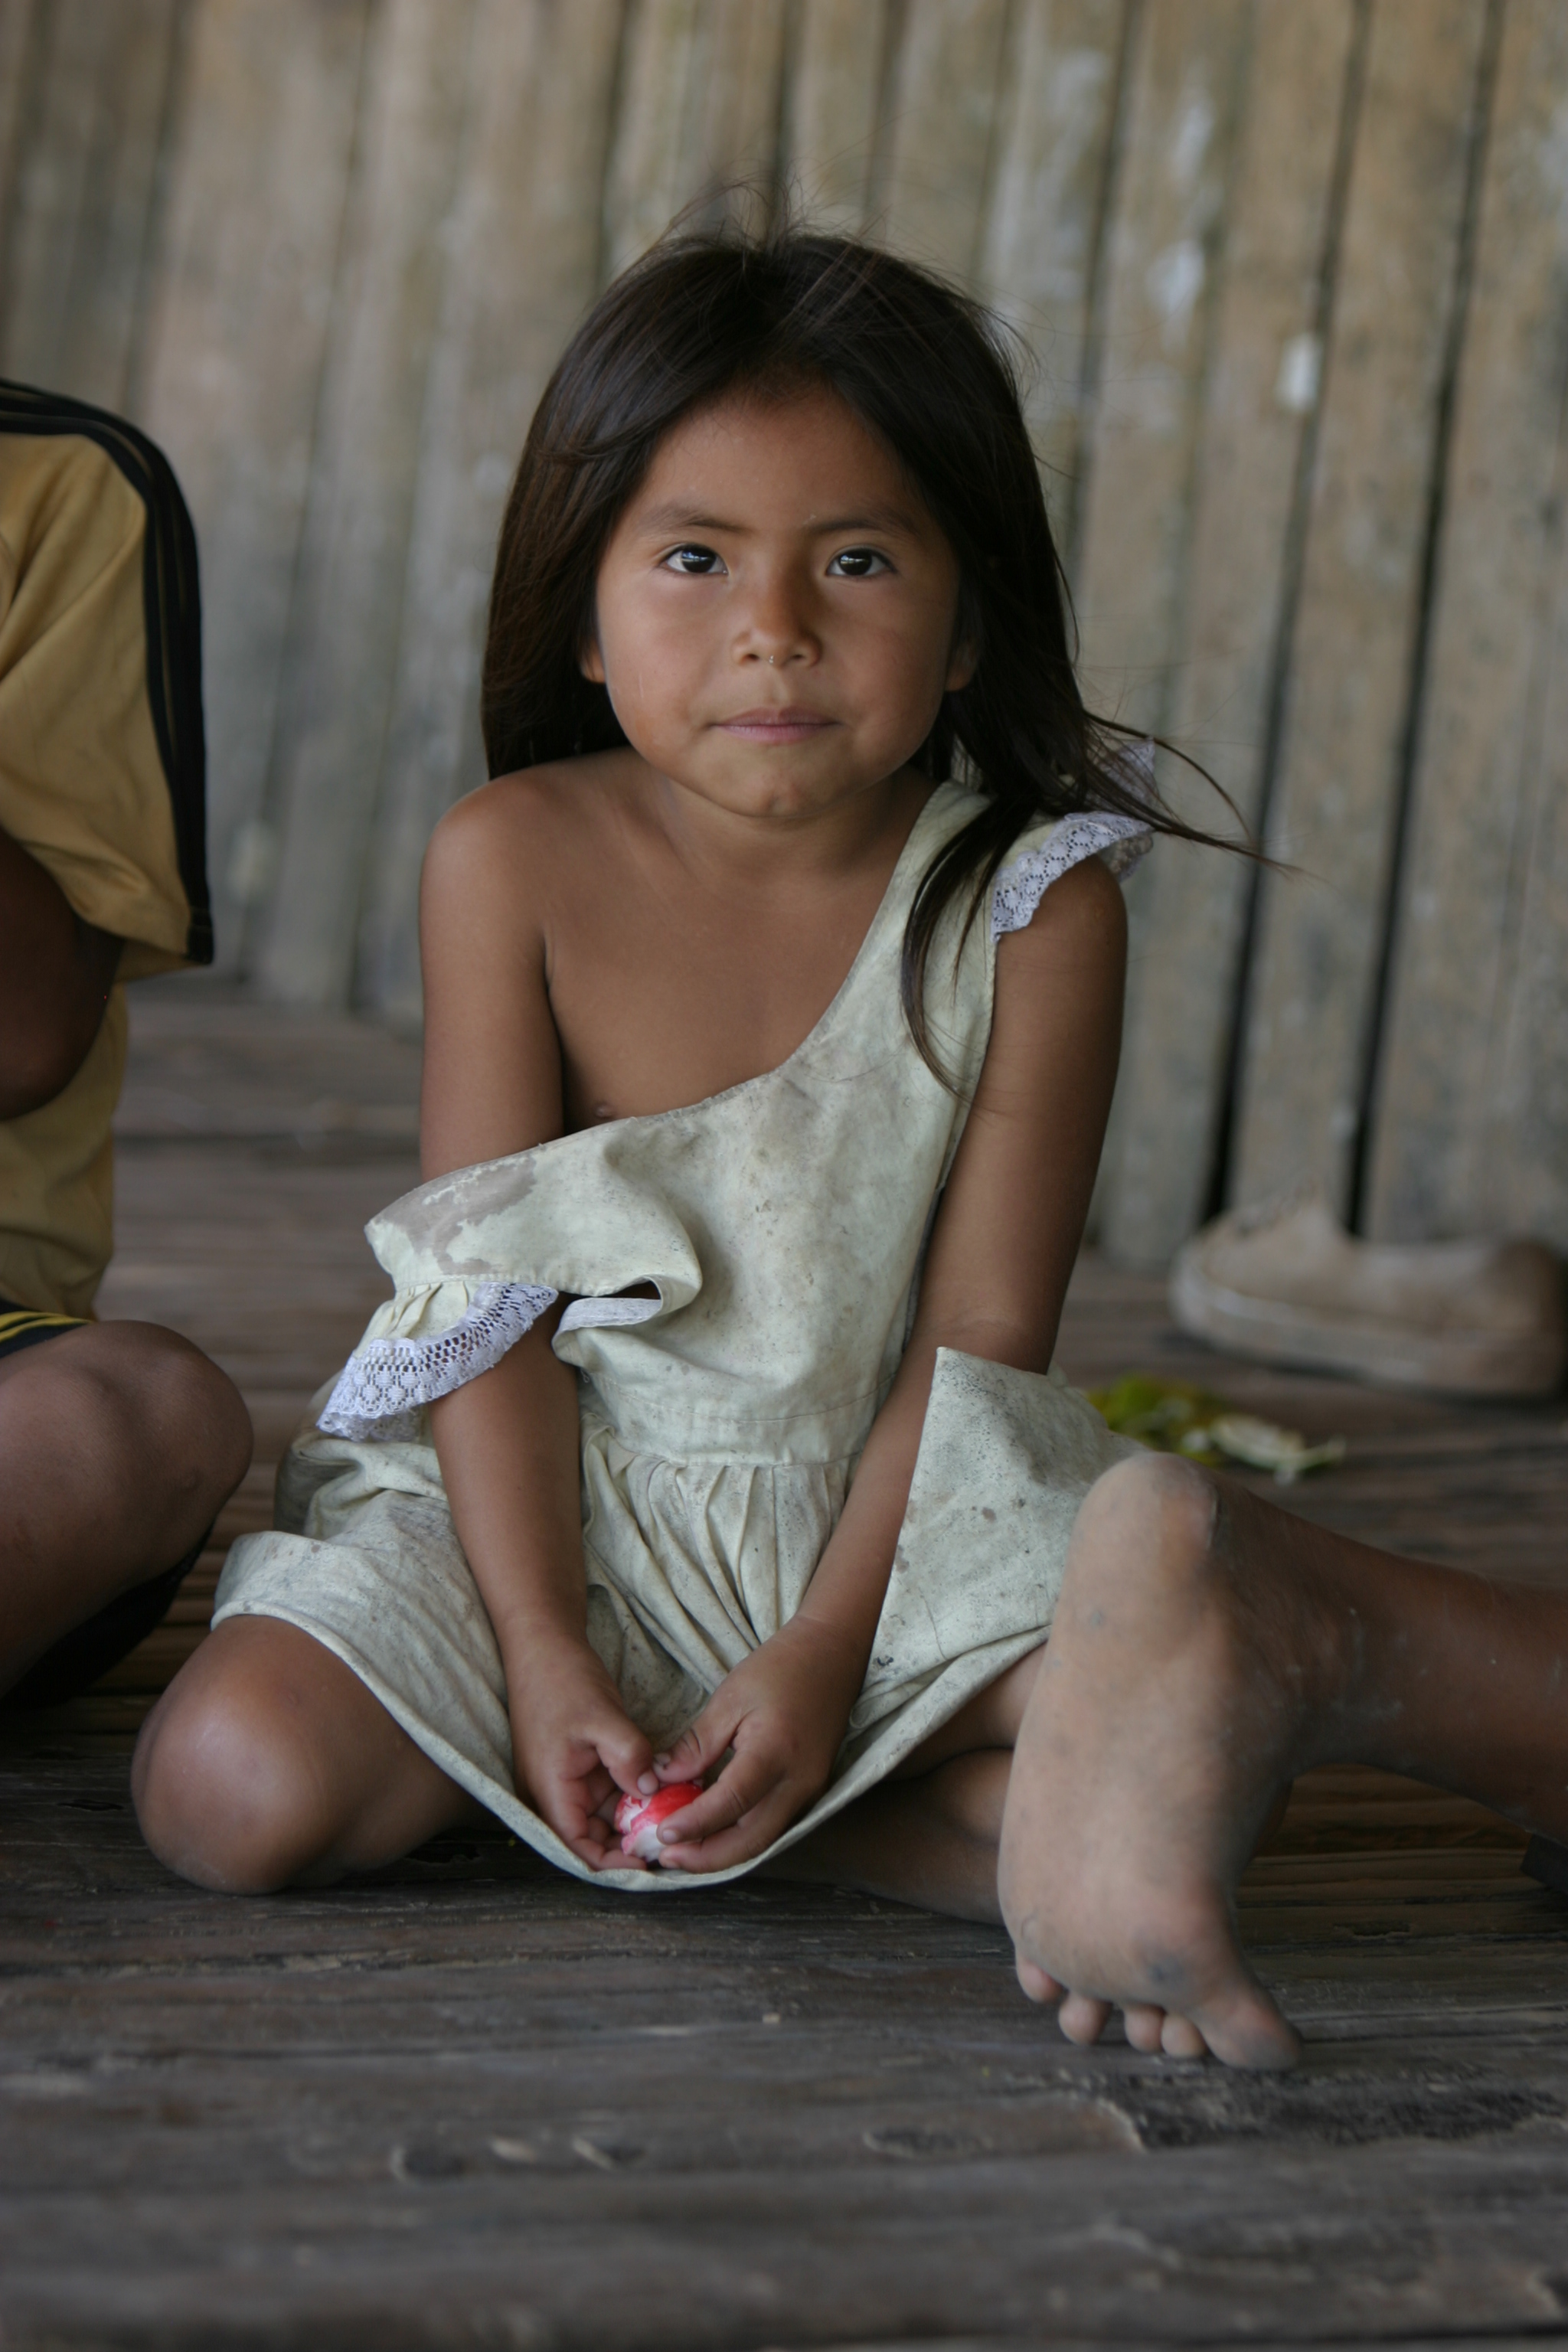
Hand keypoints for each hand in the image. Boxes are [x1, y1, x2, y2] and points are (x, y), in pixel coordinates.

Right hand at [504, 1633, 656, 1870]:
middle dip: (629, 1841)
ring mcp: (566, 1779)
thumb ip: (628, 1756)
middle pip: (592, 1837)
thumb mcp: (601, 1717)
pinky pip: (606, 1792)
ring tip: (673, 1811)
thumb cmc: (563, 1679)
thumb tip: (652, 1791)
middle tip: (672, 1835)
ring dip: (633, 1816)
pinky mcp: (577, 1765)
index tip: (650, 1861)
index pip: (579, 1848)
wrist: (542, 1645)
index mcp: (551, 1789)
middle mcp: (554, 1792)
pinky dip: (630, 1793)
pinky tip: (659, 1786)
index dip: (613, 1863)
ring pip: (602, 1815)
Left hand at [644, 1614, 867, 1873]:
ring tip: (684, 1851)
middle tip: (667, 1856)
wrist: (833, 1654)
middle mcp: (799, 1781)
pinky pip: (774, 1825)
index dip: (695, 1824)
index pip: (731, 1803)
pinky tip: (714, 1830)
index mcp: (776, 1752)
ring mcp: (810, 1790)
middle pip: (752, 1840)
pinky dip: (741, 1836)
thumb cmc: (781, 1668)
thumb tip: (664, 1779)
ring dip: (723, 1852)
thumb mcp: (731, 1697)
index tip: (661, 1833)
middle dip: (707, 1856)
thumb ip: (698, 1744)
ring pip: (764, 1840)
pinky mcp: (810, 1790)